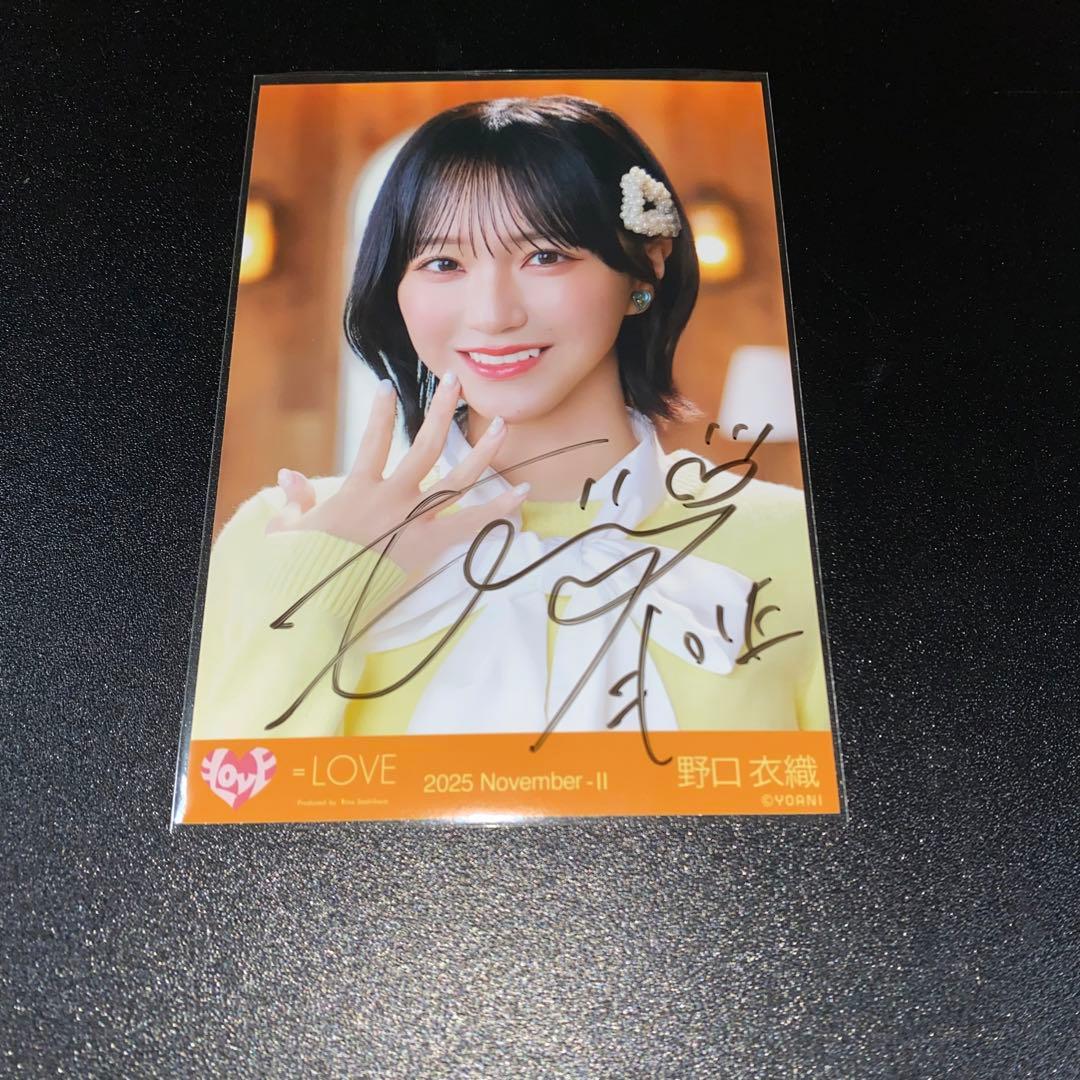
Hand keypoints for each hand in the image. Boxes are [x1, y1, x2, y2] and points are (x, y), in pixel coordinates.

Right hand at [264, 373, 527, 575]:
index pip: (372, 441)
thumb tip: (289, 476)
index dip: (379, 412)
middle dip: (442, 411)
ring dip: (482, 450)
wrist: (316, 600)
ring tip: (502, 424)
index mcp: (357, 490)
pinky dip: (499, 508)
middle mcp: (391, 498)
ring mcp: (414, 521)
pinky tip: (523, 492)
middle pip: (425, 446)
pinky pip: (472, 523)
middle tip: (456, 382)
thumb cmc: (300, 568)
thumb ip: (296, 500)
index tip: (386, 387)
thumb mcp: (289, 530)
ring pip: (457, 478)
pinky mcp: (430, 546)